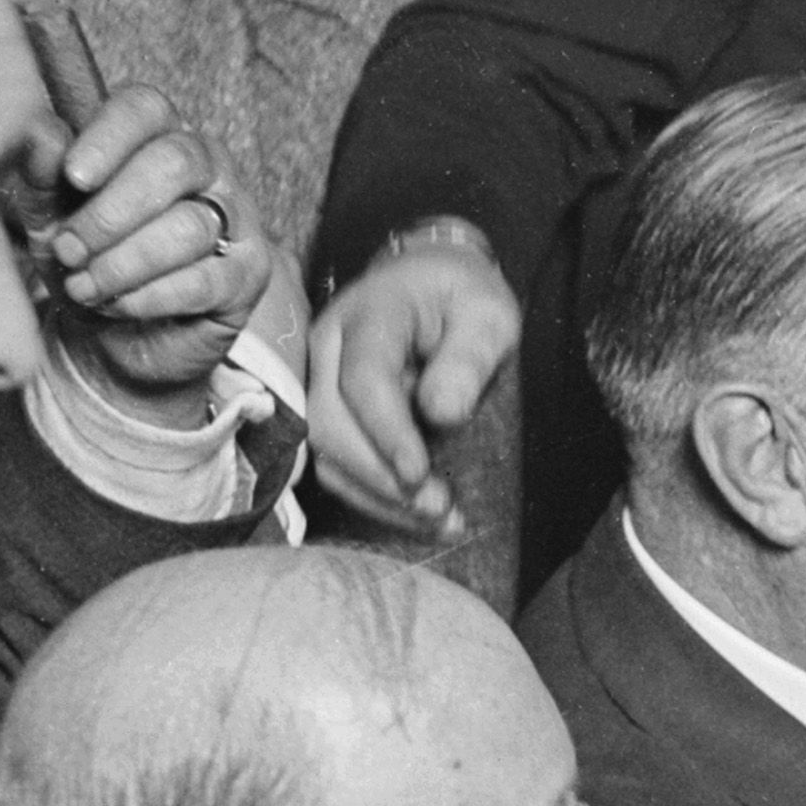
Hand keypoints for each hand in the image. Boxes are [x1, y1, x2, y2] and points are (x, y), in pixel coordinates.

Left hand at [29, 86, 266, 398]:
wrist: (111, 337)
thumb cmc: (84, 260)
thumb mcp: (47, 216)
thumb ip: (42, 174)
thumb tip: (42, 135)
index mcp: (156, 134)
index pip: (145, 109)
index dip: (109, 138)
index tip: (73, 177)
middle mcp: (208, 166)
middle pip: (174, 162)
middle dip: (111, 213)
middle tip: (68, 249)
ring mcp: (237, 219)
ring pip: (189, 226)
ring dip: (123, 263)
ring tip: (84, 286)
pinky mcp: (248, 275)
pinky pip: (202, 280)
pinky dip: (149, 296)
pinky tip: (118, 305)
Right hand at [303, 225, 517, 538]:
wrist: (429, 283)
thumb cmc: (462, 300)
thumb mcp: (487, 314)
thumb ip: (468, 358)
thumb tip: (442, 414)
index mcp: (369, 315)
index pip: (363, 379)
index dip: (387, 432)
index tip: (420, 475)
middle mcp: (328, 347)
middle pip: (328, 421)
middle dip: (379, 476)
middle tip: (438, 510)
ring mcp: (318, 379)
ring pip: (324, 450)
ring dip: (377, 496)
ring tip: (439, 522)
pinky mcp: (326, 411)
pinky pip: (335, 462)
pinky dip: (373, 496)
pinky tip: (420, 518)